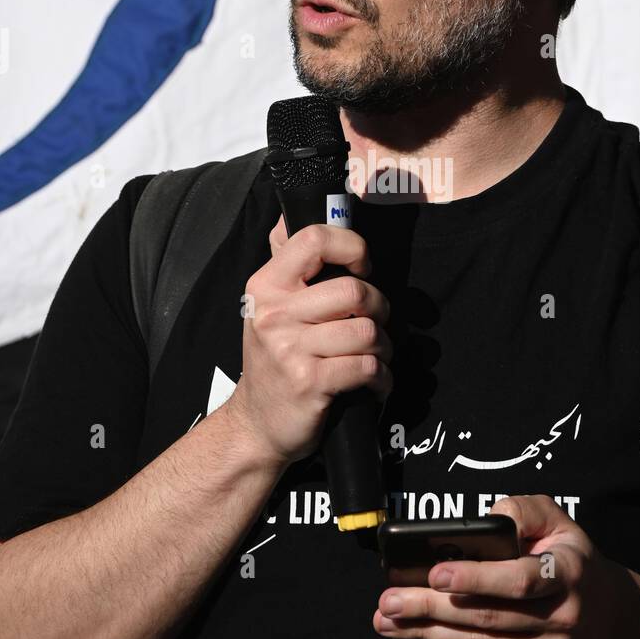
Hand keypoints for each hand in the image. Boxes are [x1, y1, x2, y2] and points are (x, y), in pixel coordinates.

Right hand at [223, 216, 392, 469]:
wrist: (257, 426)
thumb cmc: (275, 361)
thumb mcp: (271, 309)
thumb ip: (290, 267)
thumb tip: (296, 212)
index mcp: (266, 286)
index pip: (314, 239)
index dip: (352, 246)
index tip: (362, 268)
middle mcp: (274, 314)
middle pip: (354, 290)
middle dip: (379, 308)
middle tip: (374, 322)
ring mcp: (290, 350)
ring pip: (367, 331)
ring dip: (382, 348)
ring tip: (372, 356)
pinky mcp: (310, 383)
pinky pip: (367, 368)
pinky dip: (381, 378)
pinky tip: (372, 383)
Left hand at [373, 495, 625, 638]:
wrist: (607, 614)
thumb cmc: (568, 557)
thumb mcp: (557, 520)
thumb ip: (523, 510)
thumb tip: (487, 517)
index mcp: (568, 573)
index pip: (520, 580)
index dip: (477, 579)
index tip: (435, 573)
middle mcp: (563, 618)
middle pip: (488, 617)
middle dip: (431, 608)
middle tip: (388, 600)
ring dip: (426, 635)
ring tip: (386, 622)